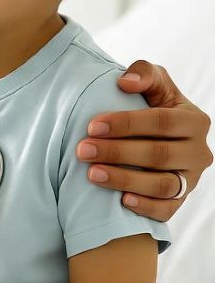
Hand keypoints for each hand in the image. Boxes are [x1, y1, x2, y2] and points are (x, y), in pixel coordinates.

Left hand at [78, 60, 212, 219]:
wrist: (156, 134)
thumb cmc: (150, 103)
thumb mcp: (153, 83)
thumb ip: (144, 73)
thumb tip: (126, 82)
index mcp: (195, 120)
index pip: (161, 122)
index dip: (126, 124)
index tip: (92, 126)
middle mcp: (199, 152)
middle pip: (159, 155)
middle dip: (117, 153)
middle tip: (82, 150)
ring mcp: (192, 179)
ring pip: (163, 185)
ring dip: (125, 180)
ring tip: (92, 174)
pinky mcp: (181, 200)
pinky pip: (167, 210)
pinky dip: (146, 208)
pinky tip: (121, 201)